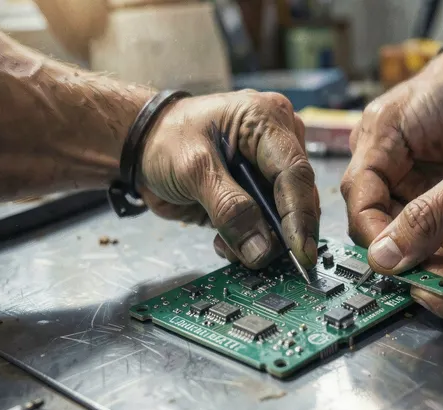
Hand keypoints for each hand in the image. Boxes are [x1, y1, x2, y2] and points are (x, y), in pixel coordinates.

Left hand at [138, 90, 318, 269]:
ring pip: (285, 216)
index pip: (295, 172)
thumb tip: (261, 247)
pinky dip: (251, 240)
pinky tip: (225, 241)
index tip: (299, 250)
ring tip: (228, 245)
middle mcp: (279, 142)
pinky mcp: (260, 192)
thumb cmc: (165, 139)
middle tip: (258, 256)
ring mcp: (271, 168)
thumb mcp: (193, 169)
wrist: (143, 145)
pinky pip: (269, 224)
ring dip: (262, 240)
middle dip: (279, 232)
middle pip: (297, 196)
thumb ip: (229, 208)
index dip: (300, 214)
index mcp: (267, 120)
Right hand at [341, 47, 442, 246]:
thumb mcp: (396, 122)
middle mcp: (388, 179)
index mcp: (368, 158)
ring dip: (434, 251)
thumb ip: (381, 169)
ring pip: (417, 235)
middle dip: (408, 250)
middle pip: (388, 229)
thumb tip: (368, 216)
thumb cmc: (440, 89)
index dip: (374, 236)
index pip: (360, 207)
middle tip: (431, 269)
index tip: (394, 258)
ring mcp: (416, 190)